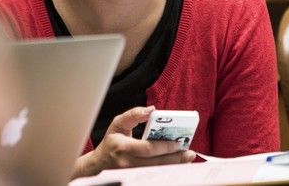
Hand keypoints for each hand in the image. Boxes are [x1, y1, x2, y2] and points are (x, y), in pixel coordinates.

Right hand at [73, 107, 195, 177]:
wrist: (99, 165)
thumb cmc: (111, 142)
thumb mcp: (117, 124)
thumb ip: (133, 115)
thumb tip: (151, 109)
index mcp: (123, 147)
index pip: (147, 148)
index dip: (165, 146)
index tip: (178, 142)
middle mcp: (128, 163)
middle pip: (156, 163)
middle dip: (175, 158)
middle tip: (189, 151)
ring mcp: (132, 173)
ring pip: (158, 171)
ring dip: (175, 165)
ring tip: (187, 158)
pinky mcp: (137, 178)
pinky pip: (155, 174)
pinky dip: (168, 169)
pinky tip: (176, 164)